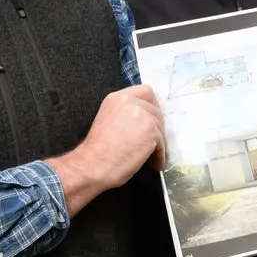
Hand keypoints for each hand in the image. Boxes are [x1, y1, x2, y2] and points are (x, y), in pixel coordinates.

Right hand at [46, 85, 164, 213]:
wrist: (94, 164)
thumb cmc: (97, 150)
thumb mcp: (108, 120)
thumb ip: (125, 114)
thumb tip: (143, 121)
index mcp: (118, 98)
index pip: (145, 92)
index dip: (152, 105)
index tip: (153, 117)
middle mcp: (131, 102)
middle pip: (155, 110)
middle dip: (157, 126)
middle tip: (156, 139)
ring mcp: (143, 115)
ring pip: (159, 128)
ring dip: (158, 143)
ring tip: (153, 156)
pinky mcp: (151, 131)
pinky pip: (162, 144)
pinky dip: (160, 155)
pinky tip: (155, 164)